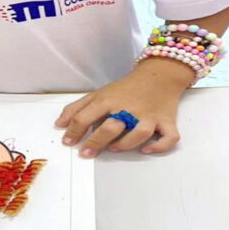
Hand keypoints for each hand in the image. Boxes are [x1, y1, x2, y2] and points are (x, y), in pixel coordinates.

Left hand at [55, 62, 187, 157]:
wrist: (157, 76)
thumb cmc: (124, 89)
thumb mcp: (98, 94)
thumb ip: (77, 109)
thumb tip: (59, 125)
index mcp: (107, 100)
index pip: (86, 116)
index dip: (74, 131)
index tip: (68, 143)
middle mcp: (128, 109)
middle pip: (111, 126)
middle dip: (96, 141)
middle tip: (86, 153)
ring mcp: (149, 116)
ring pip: (140, 133)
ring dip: (126, 144)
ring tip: (114, 148)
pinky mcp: (167, 122)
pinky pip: (169, 137)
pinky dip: (160, 146)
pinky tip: (146, 149)